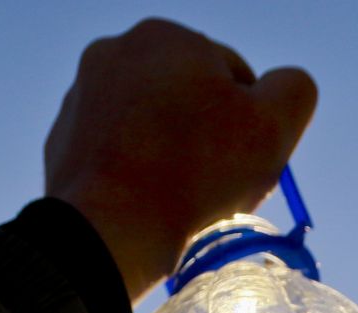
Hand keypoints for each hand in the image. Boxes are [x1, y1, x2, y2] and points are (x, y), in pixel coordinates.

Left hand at [45, 18, 317, 301]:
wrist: (106, 232)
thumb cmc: (194, 175)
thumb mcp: (274, 126)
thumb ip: (294, 90)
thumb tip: (285, 86)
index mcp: (165, 36)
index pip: (233, 77)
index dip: (251, 124)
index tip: (246, 165)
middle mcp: (113, 52)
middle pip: (187, 100)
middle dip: (207, 138)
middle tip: (216, 187)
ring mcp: (80, 97)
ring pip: (151, 128)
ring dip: (171, 157)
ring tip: (180, 200)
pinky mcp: (62, 143)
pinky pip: (116, 156)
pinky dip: (134, 176)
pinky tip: (146, 206)